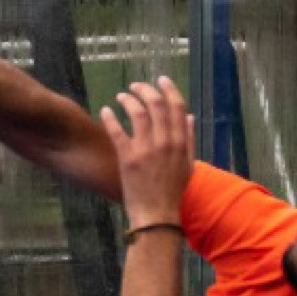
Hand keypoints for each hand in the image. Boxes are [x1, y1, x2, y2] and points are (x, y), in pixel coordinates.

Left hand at [100, 75, 194, 223]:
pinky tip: (106, 110)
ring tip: (121, 96)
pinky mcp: (128, 159)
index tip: (161, 80)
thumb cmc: (173, 192)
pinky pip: (117, 131)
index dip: (169, 89)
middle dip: (145, 89)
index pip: (177, 106)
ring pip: (137, 113)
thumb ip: (189, 138)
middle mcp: (165, 142)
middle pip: (156, 104)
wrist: (157, 216)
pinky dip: (110, 117)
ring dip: (128, 100)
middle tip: (135, 86)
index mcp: (181, 142)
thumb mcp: (187, 164)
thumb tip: (189, 116)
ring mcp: (146, 150)